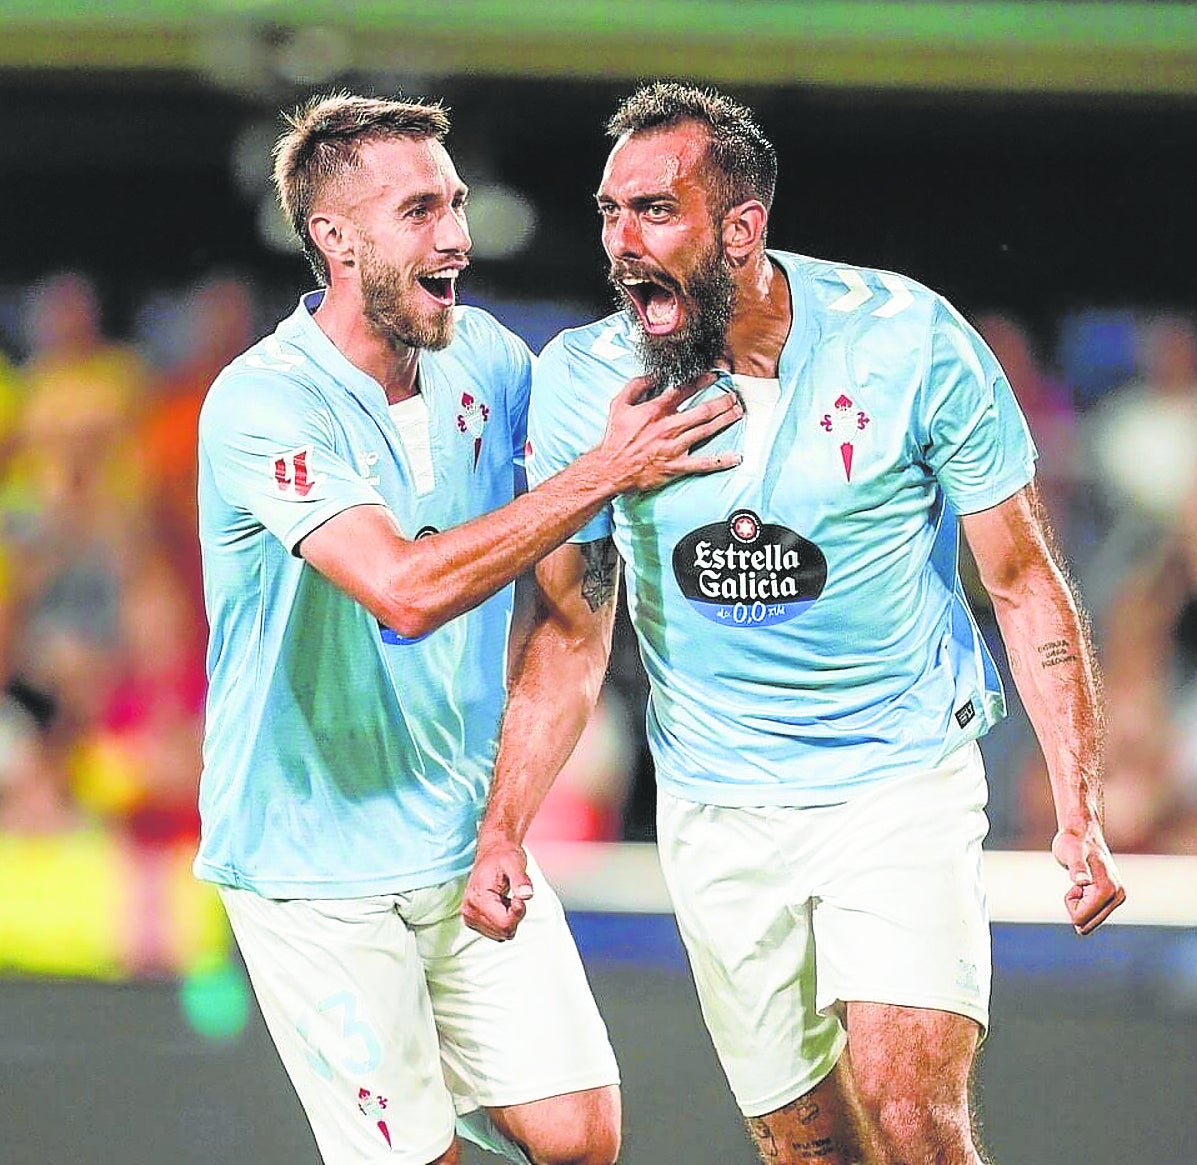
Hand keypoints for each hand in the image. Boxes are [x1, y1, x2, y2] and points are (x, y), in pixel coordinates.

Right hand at [461, 837, 533, 941]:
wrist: (492, 852)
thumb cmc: (503, 856)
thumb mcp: (515, 863)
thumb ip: (521, 880)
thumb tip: (527, 894)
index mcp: (477, 898)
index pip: (505, 925)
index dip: (518, 913)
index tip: (519, 896)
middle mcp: (469, 911)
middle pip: (503, 932)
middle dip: (515, 916)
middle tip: (514, 896)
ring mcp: (470, 917)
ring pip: (501, 934)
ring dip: (509, 918)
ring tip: (506, 898)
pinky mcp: (473, 920)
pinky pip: (497, 932)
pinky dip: (504, 920)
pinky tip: (501, 904)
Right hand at [596, 372, 741, 491]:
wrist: (611, 468)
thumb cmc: (615, 438)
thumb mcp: (618, 405)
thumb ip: (635, 386)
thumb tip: (652, 376)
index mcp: (655, 411)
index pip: (683, 390)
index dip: (701, 381)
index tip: (713, 376)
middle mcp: (668, 427)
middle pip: (702, 410)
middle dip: (721, 401)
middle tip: (733, 396)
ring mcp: (674, 447)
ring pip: (706, 430)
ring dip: (725, 420)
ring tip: (738, 412)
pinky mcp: (676, 466)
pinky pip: (703, 464)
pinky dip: (720, 461)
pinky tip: (735, 457)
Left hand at [1051, 826, 1126, 934]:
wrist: (1082, 833)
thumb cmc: (1072, 841)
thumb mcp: (1070, 852)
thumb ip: (1077, 867)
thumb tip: (1082, 881)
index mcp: (1109, 890)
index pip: (1081, 917)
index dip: (1071, 900)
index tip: (1076, 881)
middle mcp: (1118, 896)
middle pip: (1087, 923)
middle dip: (1076, 904)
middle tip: (1078, 881)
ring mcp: (1118, 897)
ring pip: (1090, 920)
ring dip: (1081, 902)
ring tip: (1083, 880)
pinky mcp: (1114, 897)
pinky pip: (1093, 913)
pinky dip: (1085, 901)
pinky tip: (1087, 883)